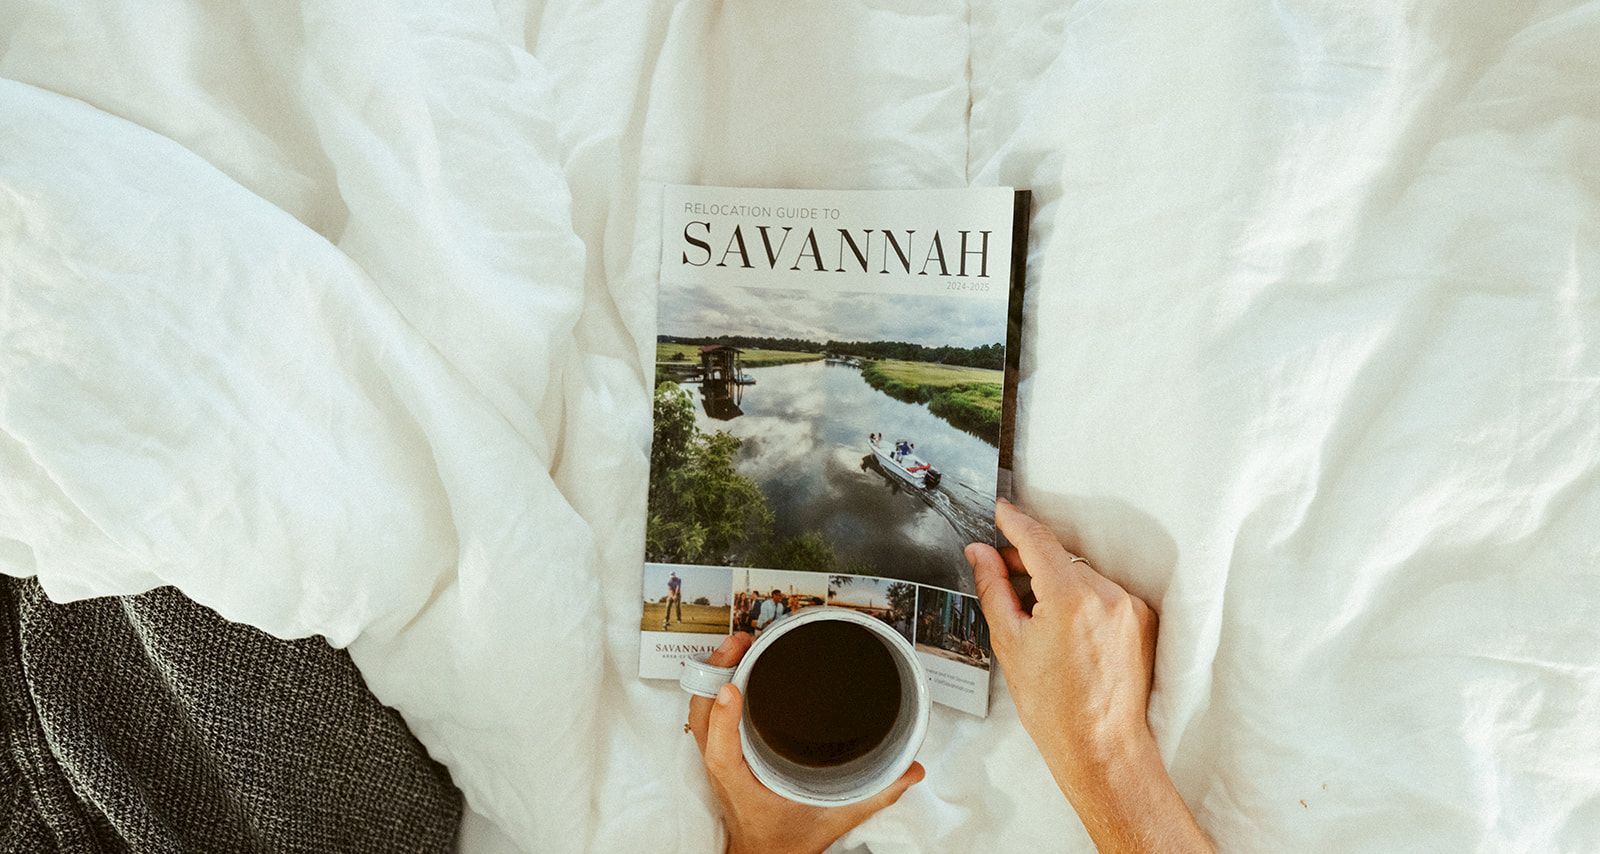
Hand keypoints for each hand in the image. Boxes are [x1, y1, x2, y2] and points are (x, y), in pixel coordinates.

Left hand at [686, 633, 924, 853]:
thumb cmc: (788, 842)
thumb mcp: (836, 819)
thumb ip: (875, 796)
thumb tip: (910, 771)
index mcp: (742, 785)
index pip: (722, 751)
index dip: (723, 719)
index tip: (731, 688)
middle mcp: (724, 770)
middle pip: (702, 718)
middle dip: (716, 674)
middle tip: (740, 643)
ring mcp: (718, 761)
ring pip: (700, 714)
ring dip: (713, 677)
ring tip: (737, 646)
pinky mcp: (721, 755)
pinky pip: (706, 717)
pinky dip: (715, 690)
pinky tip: (734, 669)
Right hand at [965, 499, 1210, 852]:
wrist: (1102, 748)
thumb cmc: (1055, 708)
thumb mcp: (1010, 643)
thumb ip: (995, 588)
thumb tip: (982, 554)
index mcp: (1072, 597)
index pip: (1038, 541)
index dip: (1014, 522)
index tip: (1001, 511)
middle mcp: (1108, 594)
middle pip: (1061, 558)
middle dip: (1030, 560)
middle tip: (1001, 573)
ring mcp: (1130, 606)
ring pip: (1082, 575)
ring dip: (1056, 581)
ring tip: (1033, 613)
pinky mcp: (1142, 620)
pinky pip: (1104, 593)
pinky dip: (1081, 599)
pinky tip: (1062, 628)